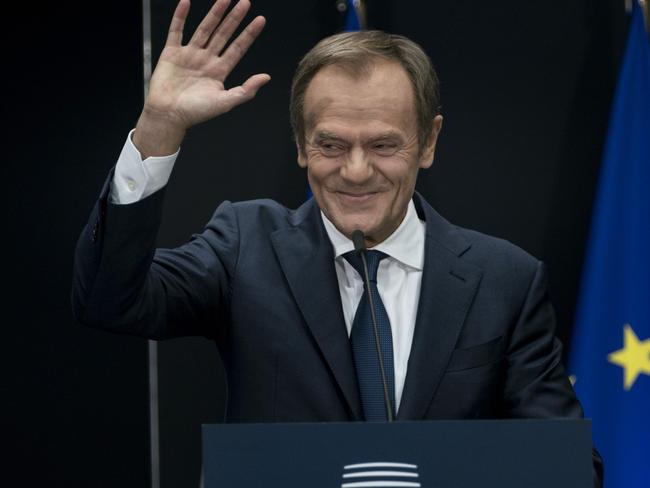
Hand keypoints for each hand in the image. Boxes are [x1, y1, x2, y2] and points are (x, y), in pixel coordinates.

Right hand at [134, 0, 269, 157]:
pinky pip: (176, 30)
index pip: (238, 48)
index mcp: (219, 71)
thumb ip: (246, 89)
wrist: (169, 115)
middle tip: (245, 2)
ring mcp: (189, 55)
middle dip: (234, 18)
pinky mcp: (171, 53)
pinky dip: (180, 16)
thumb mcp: (225, 102)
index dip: (249, 34)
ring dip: (214, 13)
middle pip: (224, 34)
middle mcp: (206, 60)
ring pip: (204, 29)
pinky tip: (186, 2)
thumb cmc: (196, 113)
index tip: (260, 20)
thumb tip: (266, 77)